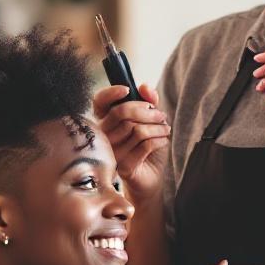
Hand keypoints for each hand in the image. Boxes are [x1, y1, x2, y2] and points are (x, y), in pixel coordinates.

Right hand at [93, 83, 170, 204]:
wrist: (151, 177)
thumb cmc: (147, 147)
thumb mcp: (150, 120)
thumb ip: (148, 102)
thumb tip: (145, 87)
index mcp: (106, 122)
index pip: (99, 102)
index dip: (111, 93)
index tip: (127, 90)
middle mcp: (104, 137)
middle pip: (122, 113)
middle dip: (148, 111)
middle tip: (161, 116)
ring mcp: (111, 152)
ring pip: (137, 129)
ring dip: (158, 127)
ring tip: (165, 130)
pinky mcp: (122, 165)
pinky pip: (144, 145)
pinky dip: (159, 140)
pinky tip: (163, 141)